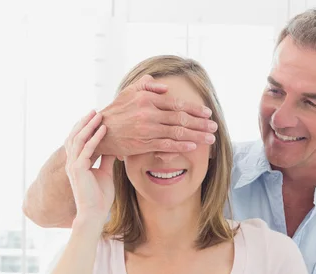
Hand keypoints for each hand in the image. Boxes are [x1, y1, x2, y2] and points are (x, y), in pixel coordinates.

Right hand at [65, 110, 115, 223]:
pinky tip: (103, 129)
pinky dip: (95, 138)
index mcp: (76, 163)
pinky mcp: (78, 169)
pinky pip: (87, 149)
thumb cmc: (100, 196)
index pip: (77, 140)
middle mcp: (72, 162)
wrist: (95, 213)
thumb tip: (113, 147)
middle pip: (75, 136)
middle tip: (95, 111)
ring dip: (89, 126)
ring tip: (99, 115)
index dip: (84, 128)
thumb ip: (106, 159)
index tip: (95, 117)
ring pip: (78, 139)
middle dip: (85, 122)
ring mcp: (73, 165)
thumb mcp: (105, 172)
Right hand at [97, 74, 217, 155]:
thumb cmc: (116, 111)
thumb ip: (147, 85)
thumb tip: (165, 87)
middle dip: (201, 123)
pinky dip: (181, 145)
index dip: (194, 109)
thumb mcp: (129, 91)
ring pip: (177, 132)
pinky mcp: (144, 143)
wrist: (100, 131)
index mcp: (148, 98)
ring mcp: (147, 129)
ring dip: (197, 135)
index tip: (207, 113)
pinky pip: (167, 144)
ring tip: (210, 138)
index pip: (176, 103)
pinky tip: (193, 146)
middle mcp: (149, 113)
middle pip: (181, 118)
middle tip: (215, 127)